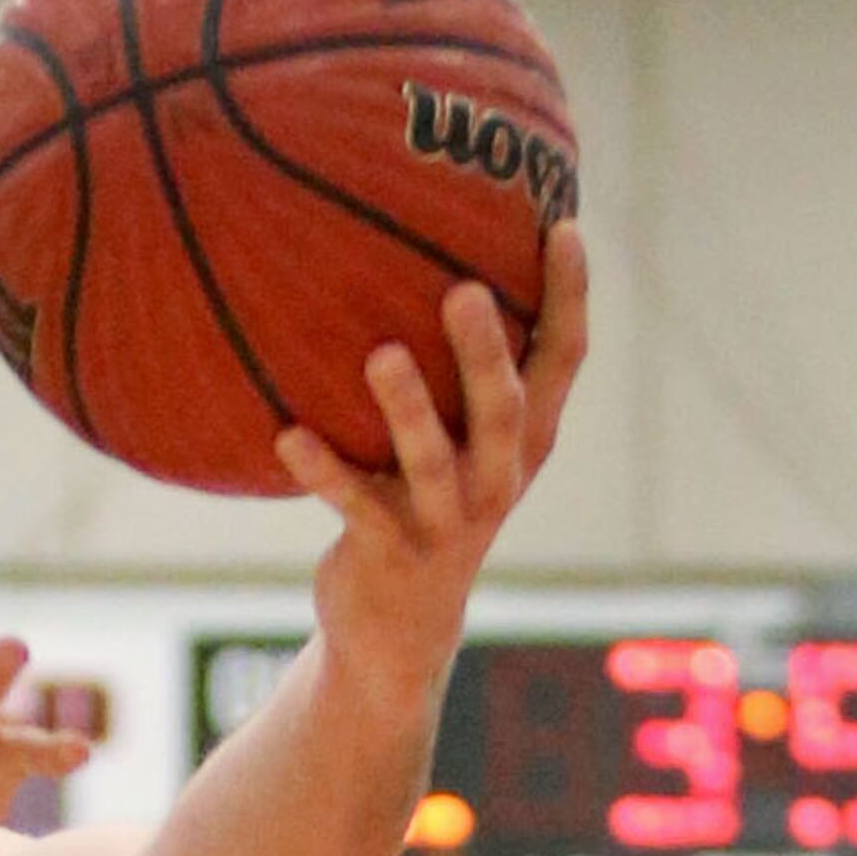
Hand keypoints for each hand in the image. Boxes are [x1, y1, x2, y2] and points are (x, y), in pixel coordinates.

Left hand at [278, 220, 590, 708]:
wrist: (401, 628)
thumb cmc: (428, 504)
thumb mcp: (463, 444)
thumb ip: (464, 375)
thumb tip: (429, 259)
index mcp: (525, 441)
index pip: (563, 360)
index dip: (569, 297)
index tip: (562, 226)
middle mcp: (497, 478)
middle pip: (504, 409)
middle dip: (485, 352)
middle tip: (464, 289)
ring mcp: (445, 519)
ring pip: (431, 460)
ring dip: (407, 408)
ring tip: (381, 355)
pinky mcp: (389, 550)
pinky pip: (354, 503)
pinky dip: (322, 470)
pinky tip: (287, 435)